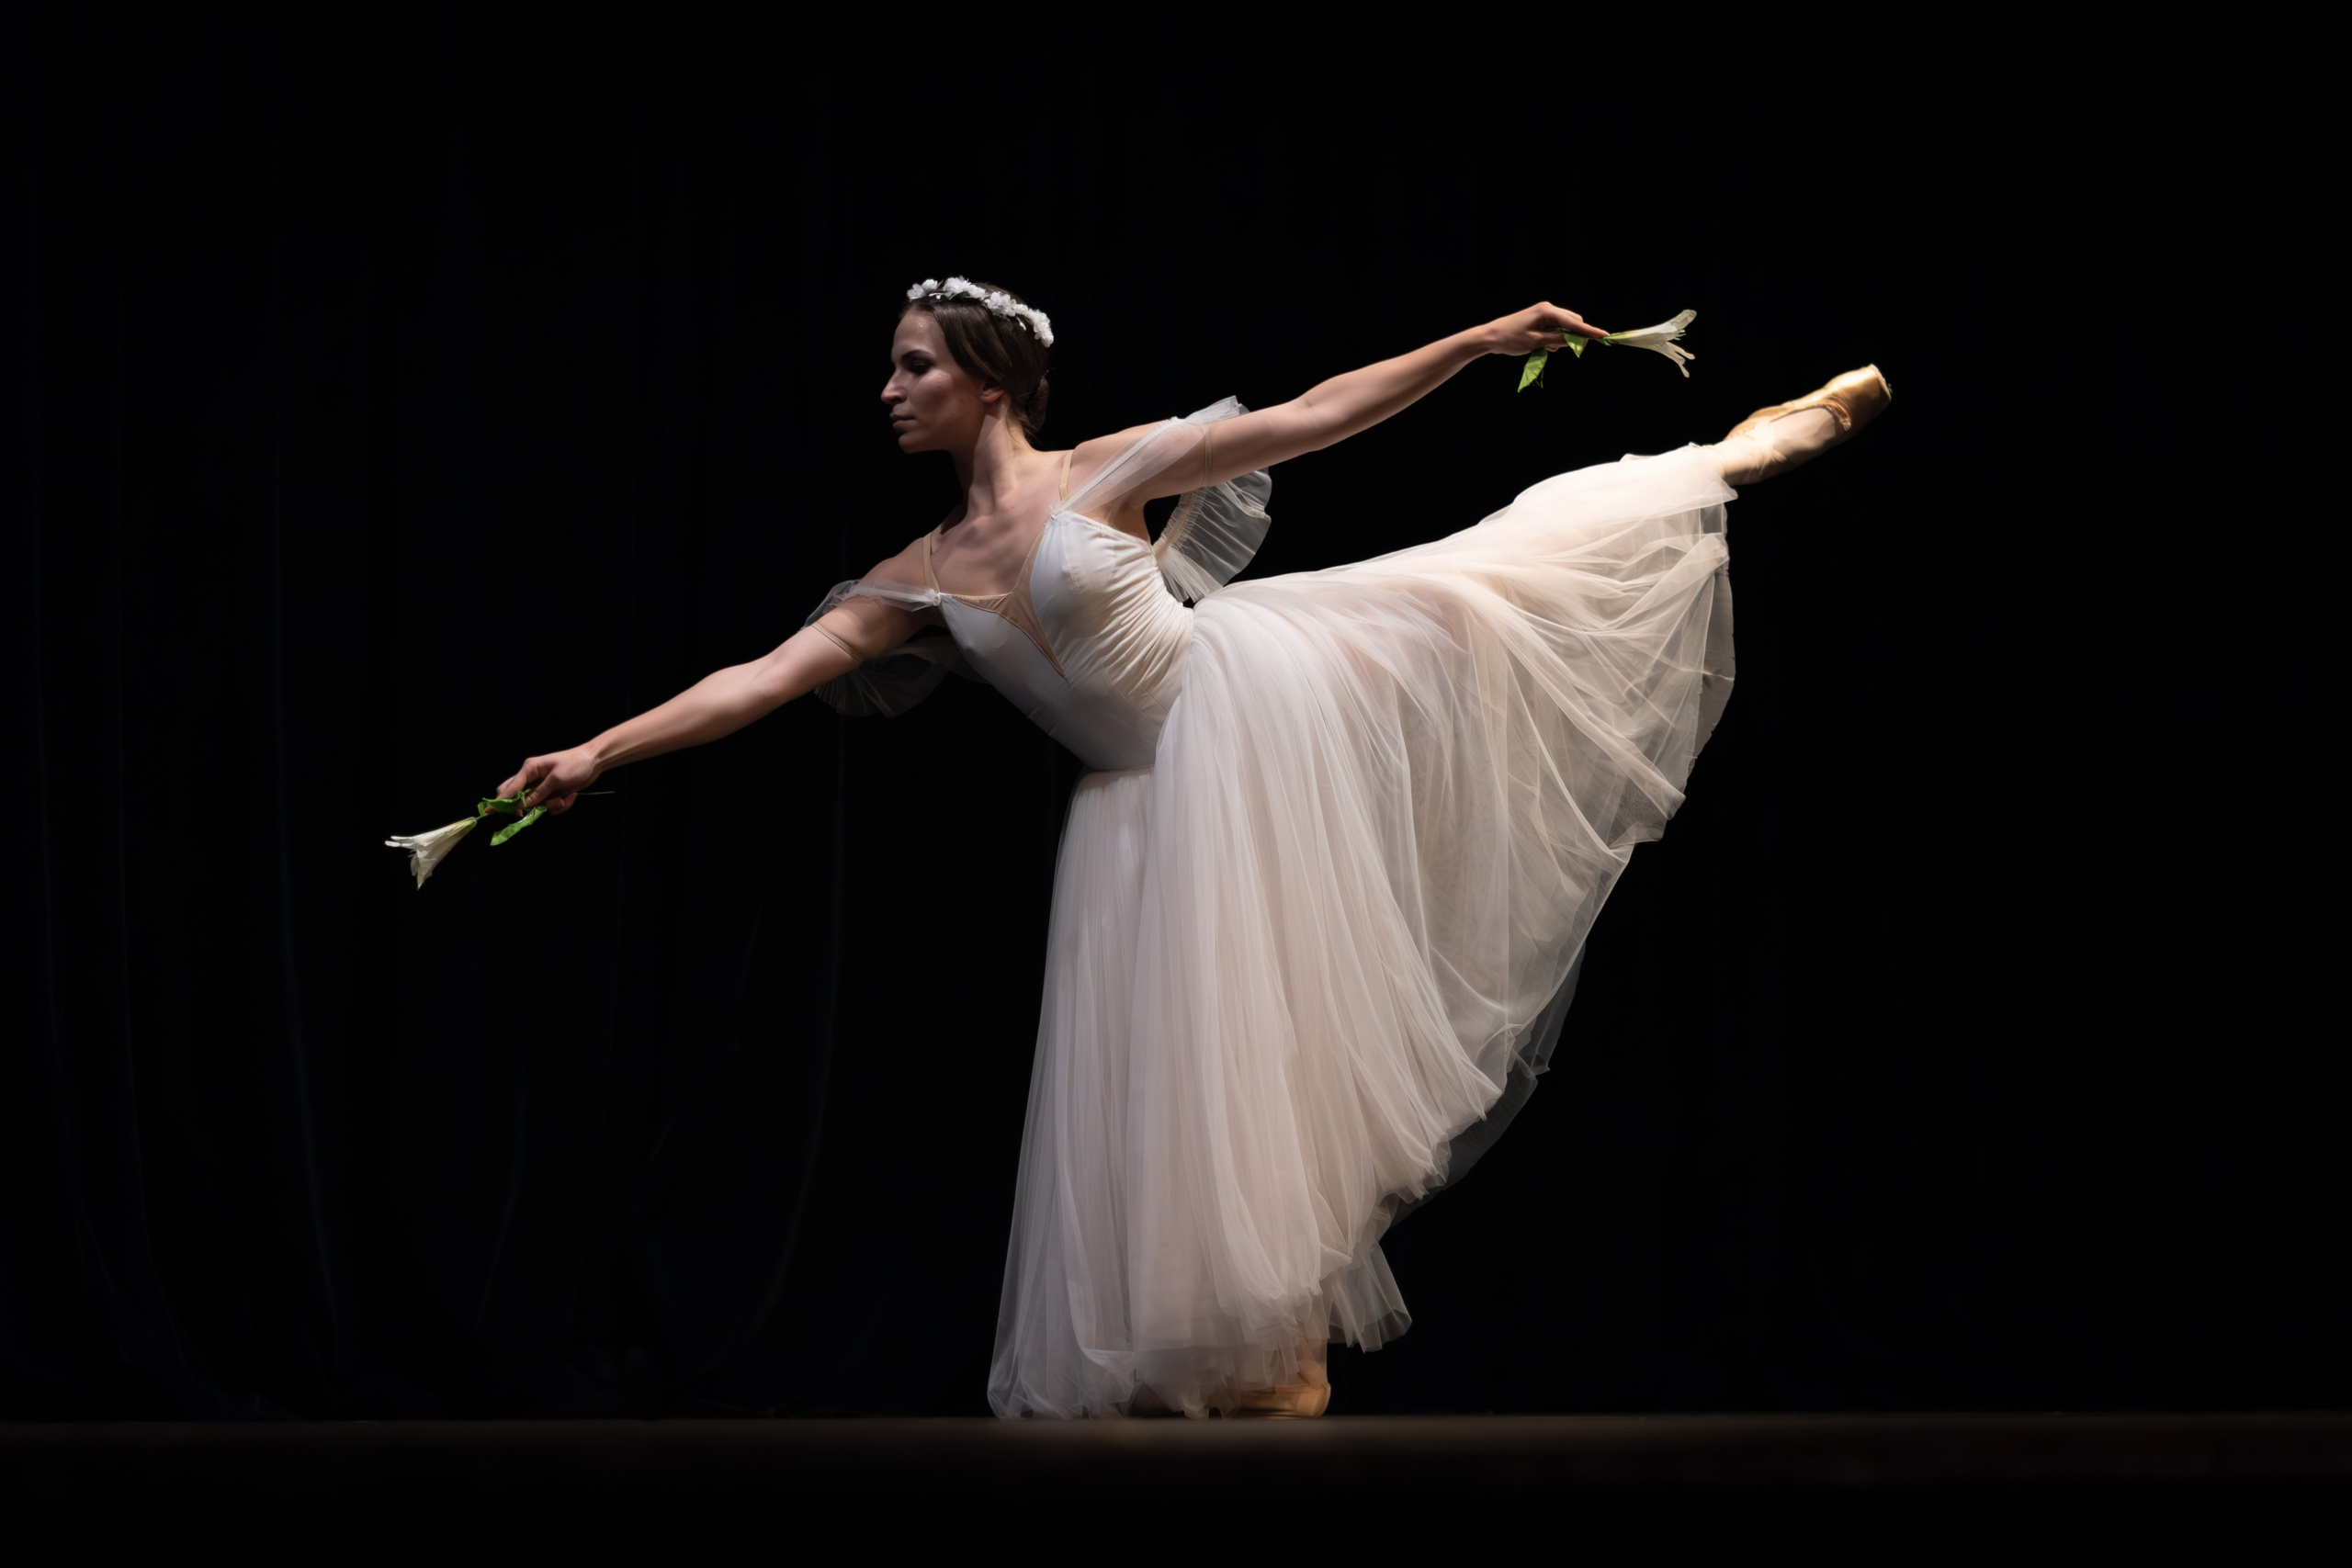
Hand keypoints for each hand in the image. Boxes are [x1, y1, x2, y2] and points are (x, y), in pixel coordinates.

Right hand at [495, 746, 599, 815]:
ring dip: (550, 806)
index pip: (510, 787)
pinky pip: (549, 805)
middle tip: (536, 810)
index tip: (490, 812)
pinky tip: (571, 795)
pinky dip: (561, 804)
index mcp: (530, 769)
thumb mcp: (556, 779)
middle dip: (527, 806)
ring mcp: (542, 785)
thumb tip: (523, 805)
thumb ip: (539, 793)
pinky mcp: (552, 792)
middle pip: (516, 795)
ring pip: (536, 804)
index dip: (500, 801)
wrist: (594, 761)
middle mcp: (532, 777)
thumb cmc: (575, 765)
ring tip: (564, 797)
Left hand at [1483, 302, 1607, 356]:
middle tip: (1571, 350)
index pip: (1574, 322)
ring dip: (1564, 338)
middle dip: (1575, 336)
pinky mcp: (1540, 319)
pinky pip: (1556, 328)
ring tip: (1549, 349)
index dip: (1589, 331)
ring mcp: (1544, 313)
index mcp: (1547, 311)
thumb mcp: (1536, 343)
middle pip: (1573, 321)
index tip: (1605, 335)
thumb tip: (1576, 340)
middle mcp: (1548, 309)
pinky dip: (1556, 338)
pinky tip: (1546, 346)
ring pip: (1565, 325)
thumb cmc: (1511, 339)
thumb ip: (1558, 341)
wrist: (1490, 336)